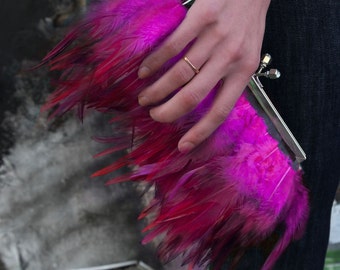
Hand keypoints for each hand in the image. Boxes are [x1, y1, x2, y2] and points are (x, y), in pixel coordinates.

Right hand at [138, 0, 270, 152]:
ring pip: (179, 75)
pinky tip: (144, 71)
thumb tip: (205, 102)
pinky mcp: (200, 18)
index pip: (220, 110)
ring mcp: (214, 38)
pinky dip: (154, 62)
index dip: (200, 132)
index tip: (183, 145)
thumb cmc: (248, 22)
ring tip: (145, 96)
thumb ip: (230, 77)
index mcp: (243, 71)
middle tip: (154, 115)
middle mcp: (230, 58)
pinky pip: (172, 47)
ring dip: (157, 90)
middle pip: (193, 96)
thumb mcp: (248, 54)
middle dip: (168, 112)